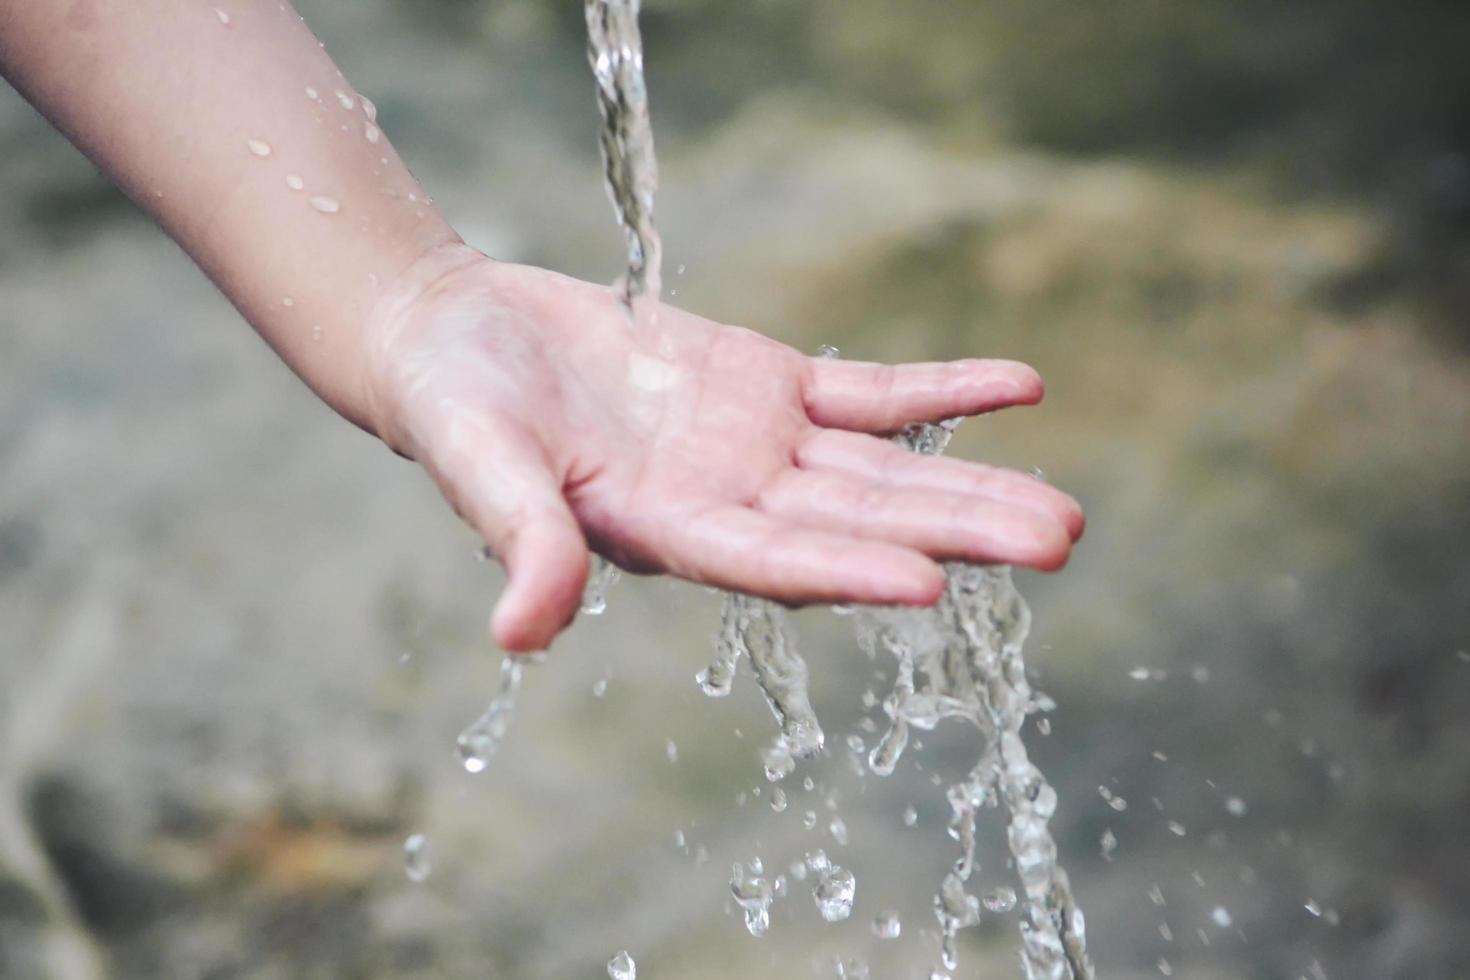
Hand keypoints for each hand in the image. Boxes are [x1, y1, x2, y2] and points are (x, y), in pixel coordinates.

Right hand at [362, 246, 1083, 650]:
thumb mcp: (478, 465)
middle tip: (1059, 543)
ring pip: (882, 471)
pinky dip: (940, 387)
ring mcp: (759, 447)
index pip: (769, 561)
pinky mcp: (770, 387)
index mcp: (666, 531)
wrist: (463, 337)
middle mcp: (730, 502)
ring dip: (970, 485)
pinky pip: (869, 391)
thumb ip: (520, 541)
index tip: (928, 583)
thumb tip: (519, 638)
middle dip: (956, 532)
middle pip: (858, 524)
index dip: (844, 570)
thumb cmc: (455, 405)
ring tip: (1063, 515)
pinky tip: (1022, 385)